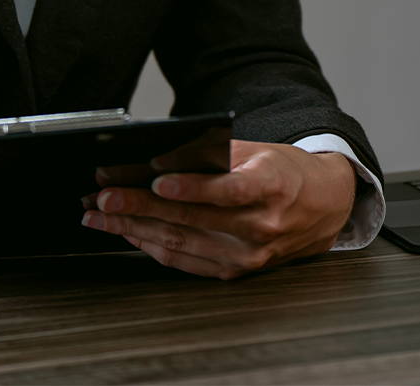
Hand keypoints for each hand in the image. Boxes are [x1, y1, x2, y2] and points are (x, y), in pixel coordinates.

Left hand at [82, 140, 357, 279]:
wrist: (321, 207)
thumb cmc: (281, 170)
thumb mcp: (250, 148)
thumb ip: (204, 153)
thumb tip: (153, 159)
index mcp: (269, 187)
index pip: (227, 190)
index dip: (190, 187)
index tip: (155, 182)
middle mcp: (260, 227)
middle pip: (192, 219)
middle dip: (140, 208)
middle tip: (103, 197)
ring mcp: (247, 256)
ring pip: (181, 242)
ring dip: (134, 229)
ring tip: (98, 215)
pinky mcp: (235, 272)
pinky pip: (185, 260)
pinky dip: (151, 246)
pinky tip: (125, 232)